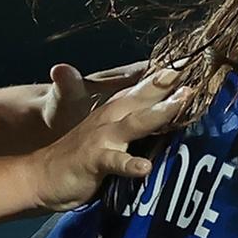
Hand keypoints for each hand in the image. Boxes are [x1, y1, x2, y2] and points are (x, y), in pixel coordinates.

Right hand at [22, 64, 183, 210]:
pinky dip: (129, 164)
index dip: (169, 76)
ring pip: (134, 123)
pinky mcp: (93, 160)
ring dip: (157, 113)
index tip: (196, 61)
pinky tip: (145, 167)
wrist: (42, 175)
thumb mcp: (112, 136)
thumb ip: (139, 126)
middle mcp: (111, 118)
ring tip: (180, 103)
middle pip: (143, 96)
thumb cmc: (83, 156)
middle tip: (194, 68)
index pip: (145, 88)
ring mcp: (102, 138)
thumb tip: (173, 120)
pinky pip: (114, 162)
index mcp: (117, 111)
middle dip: (168, 83)